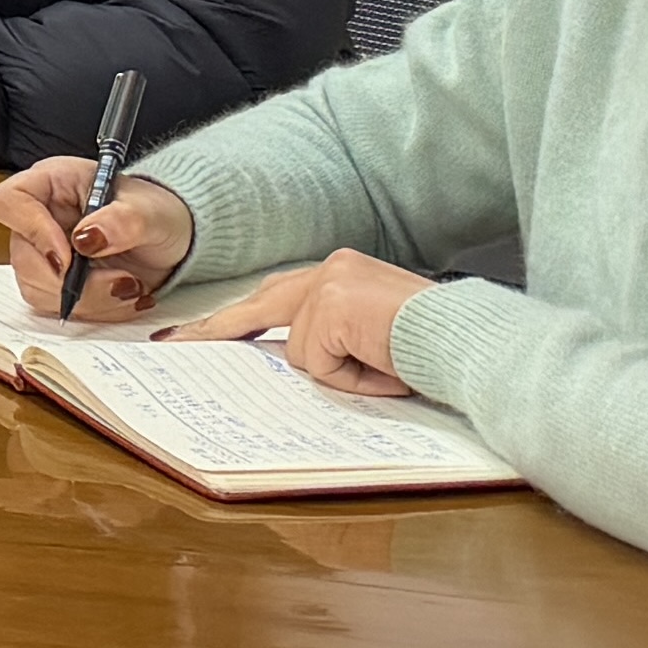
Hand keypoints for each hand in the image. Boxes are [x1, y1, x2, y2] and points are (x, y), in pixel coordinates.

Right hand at [0, 159, 197, 322]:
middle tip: (119, 282)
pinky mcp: (57, 284)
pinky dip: (96, 310)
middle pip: (22, 256)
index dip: (31, 230)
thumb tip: (87, 238)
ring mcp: (45, 253)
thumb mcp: (149, 211)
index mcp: (51, 183)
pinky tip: (124, 297)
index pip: (8, 201)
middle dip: (70, 280)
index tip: (69, 256)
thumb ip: (121, 221)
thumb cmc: (157, 212)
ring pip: (38, 289)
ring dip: (88, 300)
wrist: (173, 239)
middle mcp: (40, 218)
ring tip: (131, 288)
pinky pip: (59, 308)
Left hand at [170, 247, 438, 397]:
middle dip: (221, 330)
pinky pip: (319, 364)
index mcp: (342, 274)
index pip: (278, 296)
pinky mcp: (332, 307)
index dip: (238, 318)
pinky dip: (352, 378)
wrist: (469, 343)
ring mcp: (329, 285)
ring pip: (300, 351)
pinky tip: (384, 365)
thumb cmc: (437, 348)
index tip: (200, 332)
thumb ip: (334, 340)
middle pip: (263, 306)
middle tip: (179, 344)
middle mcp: (332, 269)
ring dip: (342, 373)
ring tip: (386, 366)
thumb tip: (291, 359)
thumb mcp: (374, 341)